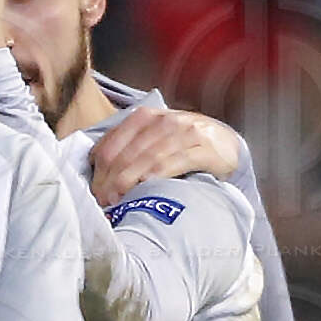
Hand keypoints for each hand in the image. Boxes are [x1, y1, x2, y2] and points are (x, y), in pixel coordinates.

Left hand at [89, 107, 240, 205]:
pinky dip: (156, 176)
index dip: (98, 172)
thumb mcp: (154, 140)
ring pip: (146, 158)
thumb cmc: (184, 146)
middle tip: (103, 203)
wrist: (227, 144)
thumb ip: (128, 149)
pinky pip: (174, 162)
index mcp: (144, 117)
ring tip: (118, 201)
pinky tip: (145, 188)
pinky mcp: (203, 147)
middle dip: (109, 181)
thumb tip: (96, 174)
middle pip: (125, 154)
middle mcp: (163, 121)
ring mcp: (185, 132)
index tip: (93, 194)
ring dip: (128, 181)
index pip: (110, 145)